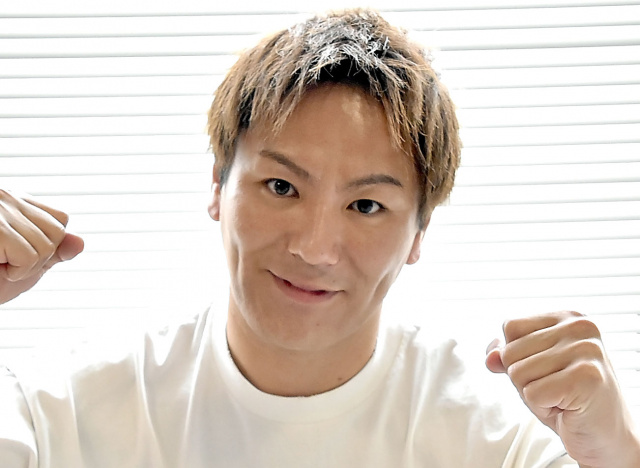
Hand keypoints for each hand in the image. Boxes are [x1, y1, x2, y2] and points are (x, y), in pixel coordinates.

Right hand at [0, 190, 83, 304]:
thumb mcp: (26, 264)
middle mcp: (5, 198)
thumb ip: (54, 252)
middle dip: (37, 259)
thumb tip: (81, 242)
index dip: (47, 245)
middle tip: (4, 263)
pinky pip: (30, 257)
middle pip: (57, 233)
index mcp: (13, 201)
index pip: (60, 219)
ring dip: (24, 268)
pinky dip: (16, 272)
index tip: (15, 253)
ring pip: (46, 246)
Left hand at [486, 311, 639, 467]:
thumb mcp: (533, 371)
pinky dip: (542, 408)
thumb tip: (491, 356)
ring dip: (533, 395)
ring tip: (561, 398)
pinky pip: (532, 394)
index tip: (546, 371)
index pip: (510, 327)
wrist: (606, 438)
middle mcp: (580, 327)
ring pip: (518, 373)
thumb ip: (508, 355)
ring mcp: (586, 350)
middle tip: (555, 390)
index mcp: (568, 317)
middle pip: (511, 351)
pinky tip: (567, 408)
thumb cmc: (569, 401)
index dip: (517, 357)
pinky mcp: (586, 378)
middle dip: (524, 379)